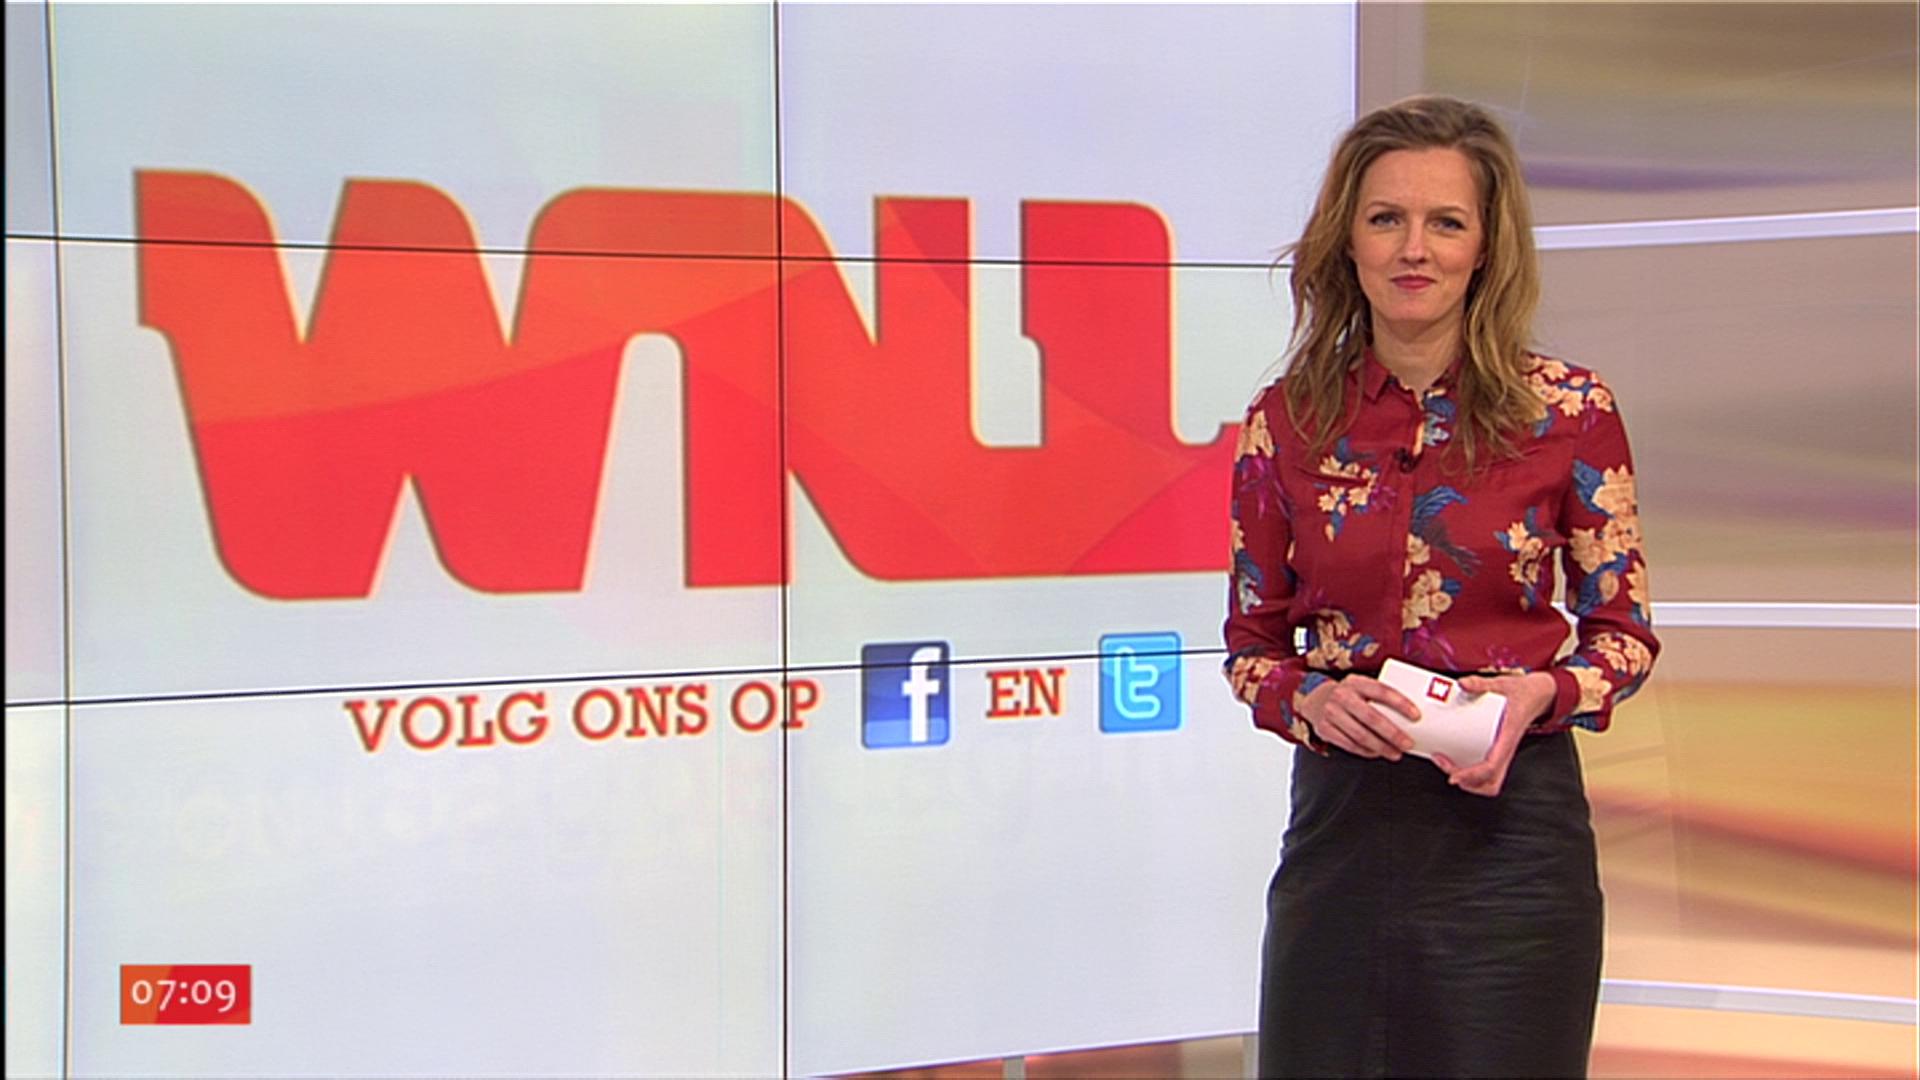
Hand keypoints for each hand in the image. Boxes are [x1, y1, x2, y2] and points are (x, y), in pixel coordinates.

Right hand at [1300, 675, 1419, 760]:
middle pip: (1372, 718)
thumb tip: (1412, 716)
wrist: (1315, 699)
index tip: (1416, 716)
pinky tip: (1377, 753)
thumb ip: (1379, 697)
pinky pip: (1350, 745)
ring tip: (1395, 753)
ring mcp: (1331, 712)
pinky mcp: (1324, 729)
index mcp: (1356, 682)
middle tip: (1408, 743)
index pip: (1382, 691)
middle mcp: (1342, 695)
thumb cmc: (1348, 695)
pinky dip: (1366, 752)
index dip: (1400, 703)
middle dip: (1393, 734)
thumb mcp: (1361, 687)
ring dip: (1382, 747)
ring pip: (1361, 735)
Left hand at [1432, 671, 1556, 796]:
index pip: (1492, 766)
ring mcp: (1503, 753)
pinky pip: (1487, 772)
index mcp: (1508, 736)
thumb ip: (1481, 684)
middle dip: (1467, 782)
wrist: (1538, 695)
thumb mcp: (1502, 683)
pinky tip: (1456, 761)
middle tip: (1445, 765)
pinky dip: (1472, 774)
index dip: (1472, 775)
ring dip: (1469, 782)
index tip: (1454, 776)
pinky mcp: (1499, 751)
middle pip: (1490, 783)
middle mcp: (1506, 749)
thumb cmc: (1522, 692)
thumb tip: (1463, 684)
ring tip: (1447, 765)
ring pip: (1490, 782)